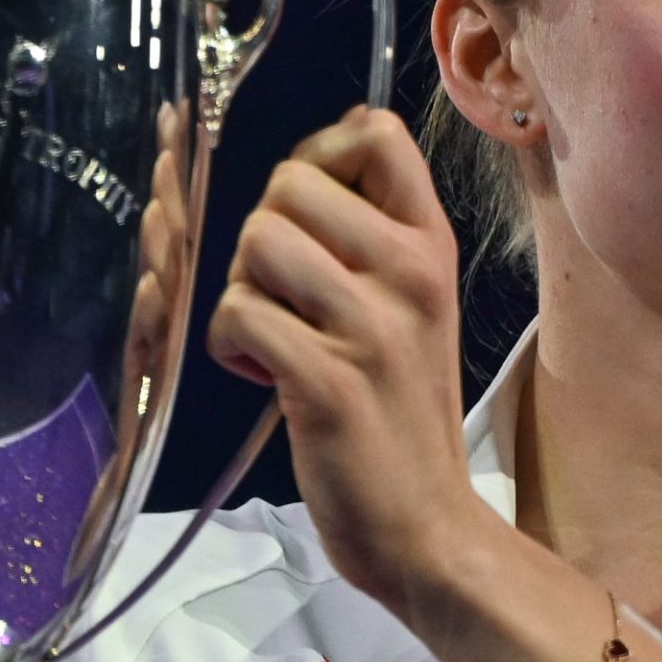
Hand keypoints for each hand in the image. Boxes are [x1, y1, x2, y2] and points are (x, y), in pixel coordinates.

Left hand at [205, 106, 486, 615]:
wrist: (426, 526)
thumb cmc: (404, 413)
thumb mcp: (416, 305)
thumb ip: (380, 231)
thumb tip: (343, 136)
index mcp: (432, 246)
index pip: (376, 135)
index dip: (316, 155)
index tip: (307, 217)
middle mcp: (410, 273)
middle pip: (289, 184)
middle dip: (260, 237)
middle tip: (283, 299)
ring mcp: (372, 327)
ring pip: (256, 243)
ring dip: (241, 291)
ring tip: (273, 341)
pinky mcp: (327, 381)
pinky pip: (239, 313)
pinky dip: (229, 346)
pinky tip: (262, 378)